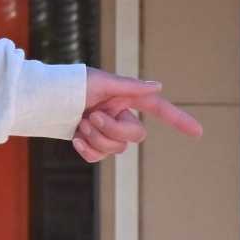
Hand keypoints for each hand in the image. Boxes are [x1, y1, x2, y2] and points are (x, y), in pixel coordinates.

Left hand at [72, 69, 203, 161]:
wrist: (41, 99)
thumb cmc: (70, 84)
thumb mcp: (100, 81)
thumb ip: (130, 87)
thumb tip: (158, 86)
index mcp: (126, 98)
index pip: (159, 108)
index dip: (178, 120)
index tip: (198, 132)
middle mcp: (120, 115)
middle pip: (135, 136)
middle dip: (113, 130)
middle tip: (92, 117)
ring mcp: (106, 132)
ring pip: (116, 149)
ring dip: (96, 138)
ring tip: (79, 124)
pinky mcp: (91, 144)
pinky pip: (99, 158)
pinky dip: (87, 151)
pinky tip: (75, 138)